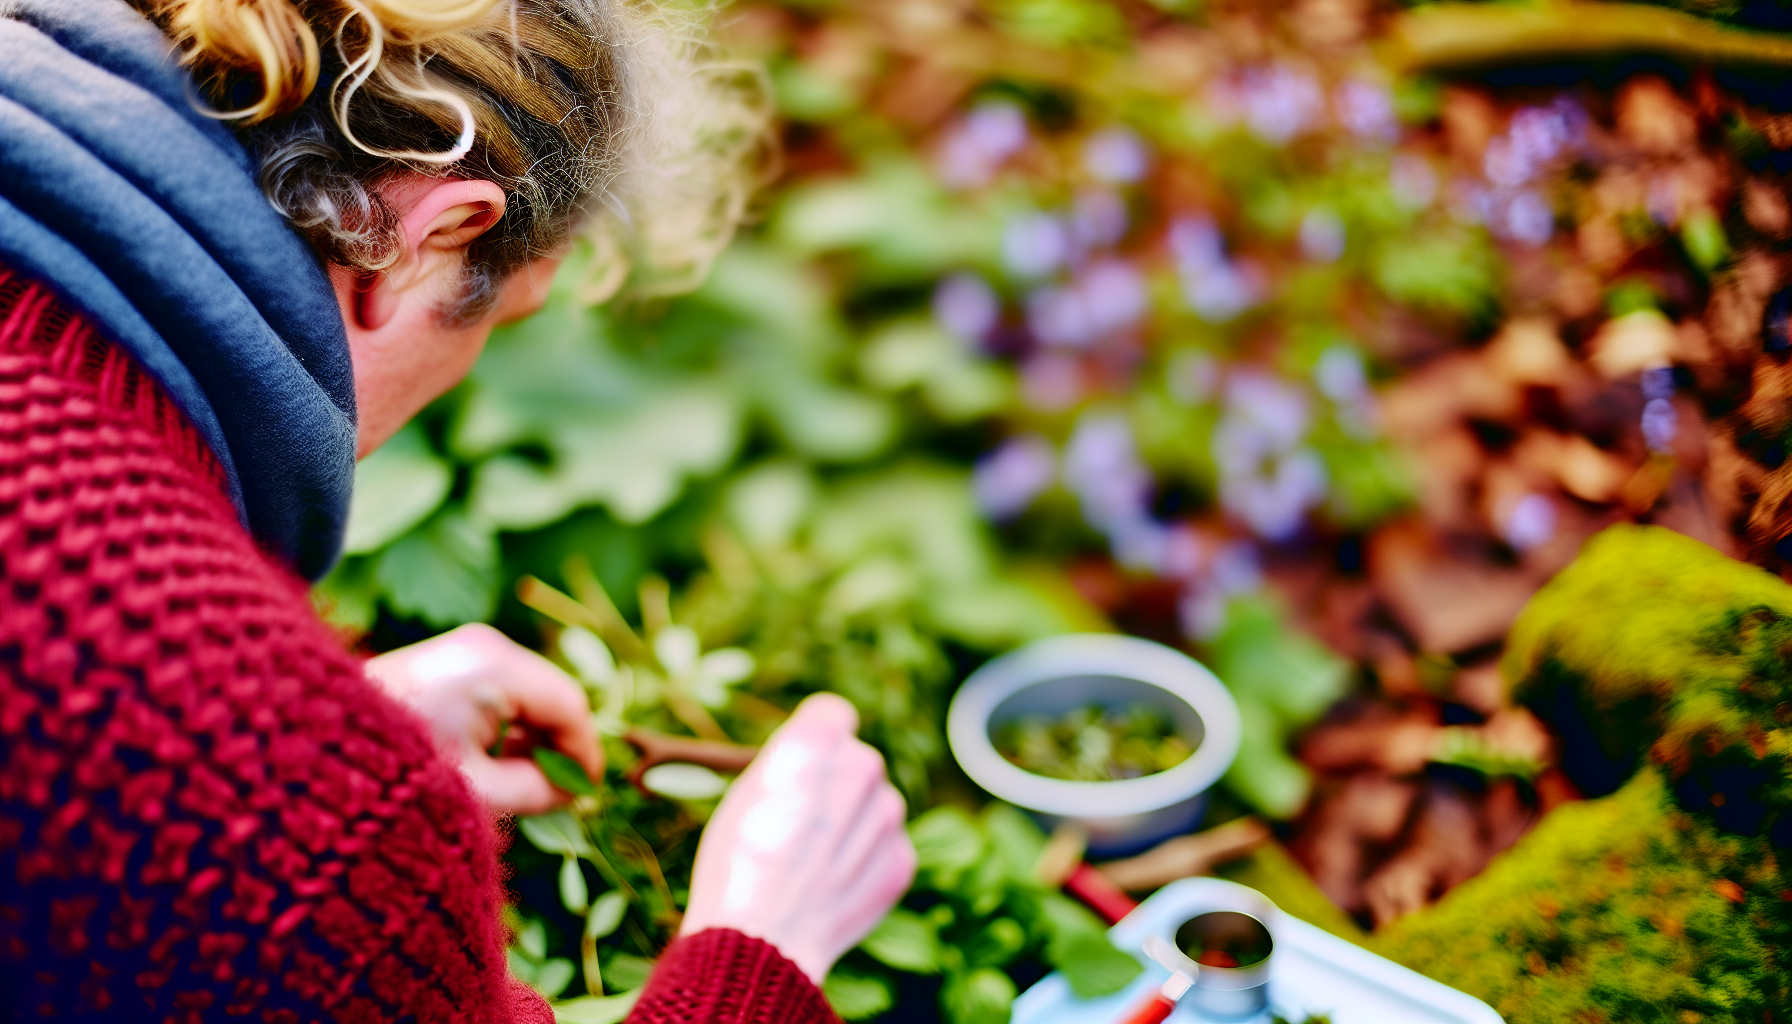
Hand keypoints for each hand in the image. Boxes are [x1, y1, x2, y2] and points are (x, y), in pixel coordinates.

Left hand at [365, 623, 602, 815]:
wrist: (312, 752)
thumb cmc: (396, 776)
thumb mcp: (477, 792)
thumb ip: (538, 790)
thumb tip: (572, 791)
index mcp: (497, 667)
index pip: (569, 706)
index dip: (584, 754)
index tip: (585, 796)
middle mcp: (484, 645)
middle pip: (550, 695)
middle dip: (557, 746)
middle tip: (553, 796)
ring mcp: (462, 649)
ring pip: (526, 694)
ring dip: (531, 738)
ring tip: (517, 785)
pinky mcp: (443, 661)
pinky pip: (497, 690)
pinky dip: (504, 725)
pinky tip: (489, 763)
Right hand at [679, 693, 914, 983]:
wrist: (759, 943)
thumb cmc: (738, 862)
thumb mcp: (746, 793)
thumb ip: (792, 761)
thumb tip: (819, 756)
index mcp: (819, 740)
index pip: (832, 714)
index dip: (813, 740)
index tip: (800, 766)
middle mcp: (863, 766)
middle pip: (856, 761)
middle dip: (834, 785)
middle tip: (799, 825)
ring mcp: (889, 816)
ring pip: (874, 805)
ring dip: (851, 825)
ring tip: (809, 862)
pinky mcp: (902, 861)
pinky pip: (885, 847)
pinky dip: (863, 863)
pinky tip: (830, 886)